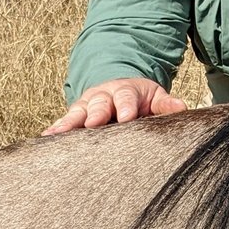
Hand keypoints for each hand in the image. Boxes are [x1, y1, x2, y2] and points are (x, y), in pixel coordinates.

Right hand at [44, 77, 187, 133]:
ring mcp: (87, 105)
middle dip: (96, 113)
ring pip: (78, 113)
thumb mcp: (155, 98)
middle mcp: (103, 96)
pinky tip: (46, 139)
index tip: (127, 117)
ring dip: (69, 123)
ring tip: (58, 134)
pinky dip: (56, 130)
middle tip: (94, 124)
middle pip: (99, 103)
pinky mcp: (76, 116)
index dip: (126, 107)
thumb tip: (182, 108)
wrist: (120, 89)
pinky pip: (64, 122)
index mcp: (126, 91)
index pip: (126, 97)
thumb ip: (166, 105)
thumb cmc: (141, 100)